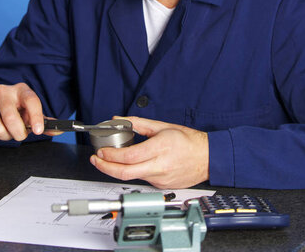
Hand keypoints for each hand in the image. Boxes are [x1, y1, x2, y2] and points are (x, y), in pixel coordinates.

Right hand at [0, 83, 45, 140]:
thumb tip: (58, 129)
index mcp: (22, 90)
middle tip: (19, 135)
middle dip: (17, 133)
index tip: (38, 131)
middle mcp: (4, 91)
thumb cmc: (17, 110)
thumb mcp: (32, 114)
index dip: (35, 117)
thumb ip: (45, 123)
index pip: (31, 101)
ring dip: (2, 136)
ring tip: (5, 132)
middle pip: (11, 117)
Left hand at [90, 116, 208, 188]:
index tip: (101, 151)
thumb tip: (119, 120)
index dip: (111, 156)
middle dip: (105, 167)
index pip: (128, 156)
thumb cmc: (189, 142)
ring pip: (132, 177)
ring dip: (117, 170)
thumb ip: (138, 123)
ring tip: (110, 160)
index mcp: (159, 148)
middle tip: (96, 160)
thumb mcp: (163, 126)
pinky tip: (131, 165)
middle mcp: (159, 166)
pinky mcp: (161, 185)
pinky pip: (142, 179)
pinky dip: (133, 172)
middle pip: (125, 172)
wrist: (208, 158)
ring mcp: (160, 179)